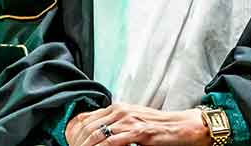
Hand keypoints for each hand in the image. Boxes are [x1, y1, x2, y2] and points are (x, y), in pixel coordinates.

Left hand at [65, 103, 211, 145]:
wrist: (180, 126)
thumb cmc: (157, 126)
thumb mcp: (131, 121)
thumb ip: (114, 124)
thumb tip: (95, 134)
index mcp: (117, 108)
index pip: (85, 118)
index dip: (73, 134)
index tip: (70, 144)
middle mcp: (120, 111)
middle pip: (87, 128)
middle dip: (78, 143)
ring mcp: (129, 121)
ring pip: (97, 135)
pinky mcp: (138, 132)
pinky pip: (113, 142)